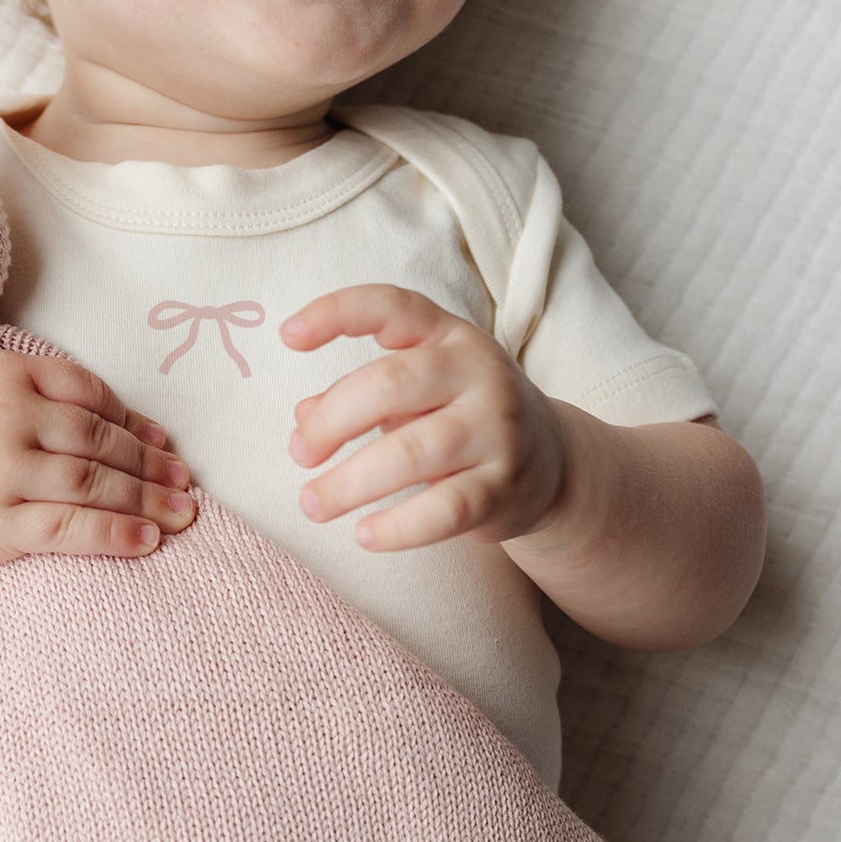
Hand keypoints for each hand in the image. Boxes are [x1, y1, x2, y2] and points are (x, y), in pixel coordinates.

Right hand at [0, 346, 197, 564]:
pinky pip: (67, 530)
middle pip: (101, 441)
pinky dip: (113, 534)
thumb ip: (41, 383)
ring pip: (93, 485)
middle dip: (152, 463)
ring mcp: (2, 475)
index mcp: (8, 375)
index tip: (164, 442)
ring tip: (184, 512)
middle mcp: (8, 419)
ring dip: (147, 499)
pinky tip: (146, 539)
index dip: (134, 420)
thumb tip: (122, 414)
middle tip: (186, 480)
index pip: (91, 395)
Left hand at [279, 286, 567, 550]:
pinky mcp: (504, 487)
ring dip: (349, 483)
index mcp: (449, 335)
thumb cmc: (461, 415)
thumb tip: (303, 417)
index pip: (392, 307)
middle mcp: (479, 373)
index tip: (288, 336)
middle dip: (332, 422)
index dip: (337, 313)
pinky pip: (444, 510)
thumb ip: (360, 394)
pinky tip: (364, 535)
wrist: (552, 462)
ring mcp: (497, 430)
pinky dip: (397, 527)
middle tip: (299, 453)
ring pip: (412, 453)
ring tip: (313, 503)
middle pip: (391, 385)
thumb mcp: (417, 390)